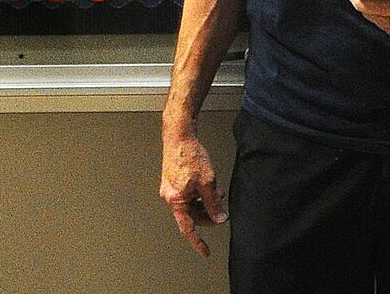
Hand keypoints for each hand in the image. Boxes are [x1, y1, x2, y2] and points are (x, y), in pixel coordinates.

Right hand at [159, 132, 227, 257]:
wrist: (179, 136)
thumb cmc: (189, 156)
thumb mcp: (208, 182)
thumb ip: (213, 203)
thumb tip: (219, 218)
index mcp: (175, 200)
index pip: (188, 228)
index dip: (198, 242)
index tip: (205, 252)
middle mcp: (169, 196)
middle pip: (191, 215)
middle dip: (207, 214)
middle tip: (220, 210)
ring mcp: (169, 188)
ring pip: (190, 204)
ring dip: (204, 202)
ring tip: (215, 191)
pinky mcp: (172, 181)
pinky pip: (187, 195)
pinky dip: (198, 194)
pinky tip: (206, 184)